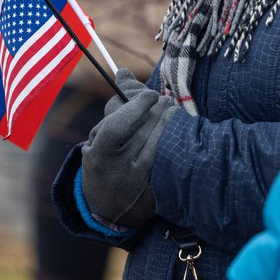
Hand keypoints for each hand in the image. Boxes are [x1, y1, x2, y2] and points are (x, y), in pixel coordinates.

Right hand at [81, 68, 178, 226]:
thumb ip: (115, 105)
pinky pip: (168, 160)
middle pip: (142, 132)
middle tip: (165, 100)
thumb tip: (123, 71)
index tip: (149, 94)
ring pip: (159, 145)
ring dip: (170, 123)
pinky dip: (175, 142)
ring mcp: (138, 183)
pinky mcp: (155, 192)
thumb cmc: (105, 161)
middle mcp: (117, 171)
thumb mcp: (99, 137)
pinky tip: (181, 130)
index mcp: (98, 155)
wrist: (107, 209)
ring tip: (173, 110)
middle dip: (157, 111)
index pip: (117, 126)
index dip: (136, 106)